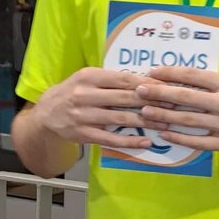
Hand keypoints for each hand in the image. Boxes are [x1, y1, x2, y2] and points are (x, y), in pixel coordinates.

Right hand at [35, 67, 168, 149]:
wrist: (46, 114)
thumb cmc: (74, 93)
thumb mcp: (88, 79)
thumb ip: (112, 81)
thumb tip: (145, 81)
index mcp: (89, 77)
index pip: (124, 79)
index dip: (146, 84)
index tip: (166, 87)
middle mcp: (85, 94)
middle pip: (124, 98)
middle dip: (151, 102)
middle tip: (172, 105)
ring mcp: (84, 115)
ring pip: (121, 118)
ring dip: (145, 122)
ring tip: (165, 123)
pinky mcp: (85, 134)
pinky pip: (112, 138)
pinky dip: (130, 141)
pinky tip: (146, 142)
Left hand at [136, 67, 218, 155]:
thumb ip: (215, 85)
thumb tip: (184, 82)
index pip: (192, 75)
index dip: (169, 73)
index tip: (151, 72)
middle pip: (185, 96)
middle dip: (159, 93)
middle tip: (138, 91)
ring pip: (188, 119)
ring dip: (164, 116)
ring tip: (145, 113)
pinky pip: (198, 141)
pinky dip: (179, 137)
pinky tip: (165, 134)